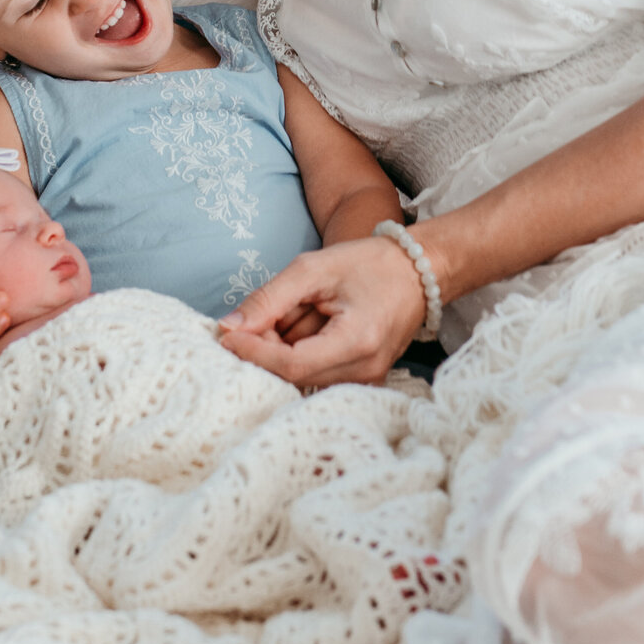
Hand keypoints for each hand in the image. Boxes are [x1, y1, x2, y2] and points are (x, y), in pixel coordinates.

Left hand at [218, 237, 427, 386]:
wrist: (418, 271)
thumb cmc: (370, 263)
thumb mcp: (313, 269)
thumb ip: (269, 299)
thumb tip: (228, 327)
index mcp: (357, 343)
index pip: (290, 365)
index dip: (253, 351)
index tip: (224, 334)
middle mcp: (365, 371)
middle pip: (293, 374)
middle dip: (265, 347)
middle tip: (259, 315)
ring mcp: (367, 379)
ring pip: (301, 376)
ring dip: (283, 348)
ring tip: (295, 312)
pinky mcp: (363, 378)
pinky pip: (316, 373)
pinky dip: (299, 351)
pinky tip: (304, 325)